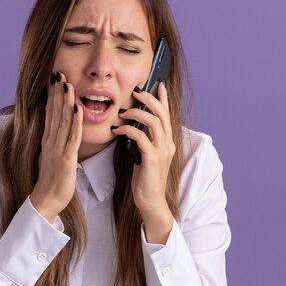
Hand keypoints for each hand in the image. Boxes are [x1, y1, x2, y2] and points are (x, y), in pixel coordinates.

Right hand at [30, 71, 82, 222]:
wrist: (46, 200)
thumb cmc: (52, 180)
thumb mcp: (51, 156)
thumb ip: (54, 141)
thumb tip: (57, 129)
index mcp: (48, 140)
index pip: (50, 112)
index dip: (52, 95)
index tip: (55, 78)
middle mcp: (51, 141)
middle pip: (54, 112)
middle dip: (57, 93)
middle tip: (59, 73)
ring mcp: (58, 149)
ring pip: (63, 121)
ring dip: (65, 102)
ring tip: (68, 85)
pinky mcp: (66, 159)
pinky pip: (72, 138)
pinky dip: (75, 122)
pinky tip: (78, 109)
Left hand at [111, 82, 174, 222]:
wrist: (151, 202)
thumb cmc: (145, 180)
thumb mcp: (145, 156)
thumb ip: (144, 141)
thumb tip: (134, 126)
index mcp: (167, 142)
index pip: (167, 114)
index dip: (163, 98)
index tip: (158, 83)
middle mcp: (167, 143)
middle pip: (162, 113)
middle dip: (149, 99)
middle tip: (135, 92)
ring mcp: (161, 151)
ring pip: (153, 122)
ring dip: (136, 113)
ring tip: (122, 111)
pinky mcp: (152, 158)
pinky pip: (140, 137)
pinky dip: (128, 129)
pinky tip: (118, 129)